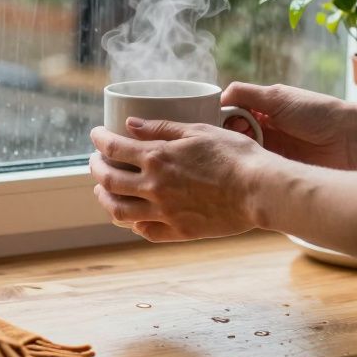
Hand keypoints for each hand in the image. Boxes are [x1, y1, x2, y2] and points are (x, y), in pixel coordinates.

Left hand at [88, 118, 277, 241]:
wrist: (260, 190)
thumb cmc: (235, 155)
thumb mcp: (199, 131)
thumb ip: (162, 127)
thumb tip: (130, 124)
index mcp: (157, 158)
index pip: (113, 148)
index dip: (99, 140)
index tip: (96, 135)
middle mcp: (154, 187)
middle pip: (107, 181)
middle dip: (95, 168)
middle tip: (95, 161)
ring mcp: (164, 213)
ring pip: (118, 211)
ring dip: (104, 199)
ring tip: (103, 190)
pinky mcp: (179, 232)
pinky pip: (144, 231)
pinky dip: (132, 223)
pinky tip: (132, 216)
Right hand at [220, 83, 353, 169]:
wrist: (351, 142)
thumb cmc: (318, 113)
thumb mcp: (278, 96)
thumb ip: (246, 94)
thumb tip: (218, 98)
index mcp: (264, 108)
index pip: (230, 112)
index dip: (220, 118)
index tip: (217, 124)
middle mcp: (265, 129)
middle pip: (232, 133)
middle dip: (226, 135)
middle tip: (231, 137)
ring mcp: (271, 151)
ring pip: (241, 151)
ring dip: (236, 151)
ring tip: (238, 151)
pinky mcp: (278, 170)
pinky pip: (255, 168)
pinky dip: (247, 167)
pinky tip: (242, 167)